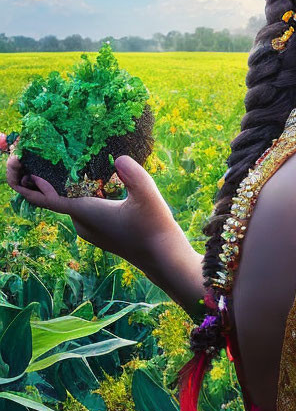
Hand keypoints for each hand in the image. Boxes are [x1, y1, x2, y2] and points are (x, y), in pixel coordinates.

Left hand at [7, 154, 181, 266]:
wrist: (164, 257)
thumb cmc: (155, 227)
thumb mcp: (149, 197)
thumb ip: (134, 175)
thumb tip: (118, 157)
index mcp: (85, 213)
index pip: (44, 199)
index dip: (25, 182)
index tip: (16, 163)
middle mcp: (81, 222)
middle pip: (52, 198)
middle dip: (41, 177)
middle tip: (37, 153)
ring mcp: (89, 229)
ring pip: (66, 202)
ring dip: (59, 184)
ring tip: (60, 160)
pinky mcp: (99, 231)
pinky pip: (78, 208)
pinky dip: (73, 192)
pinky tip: (87, 180)